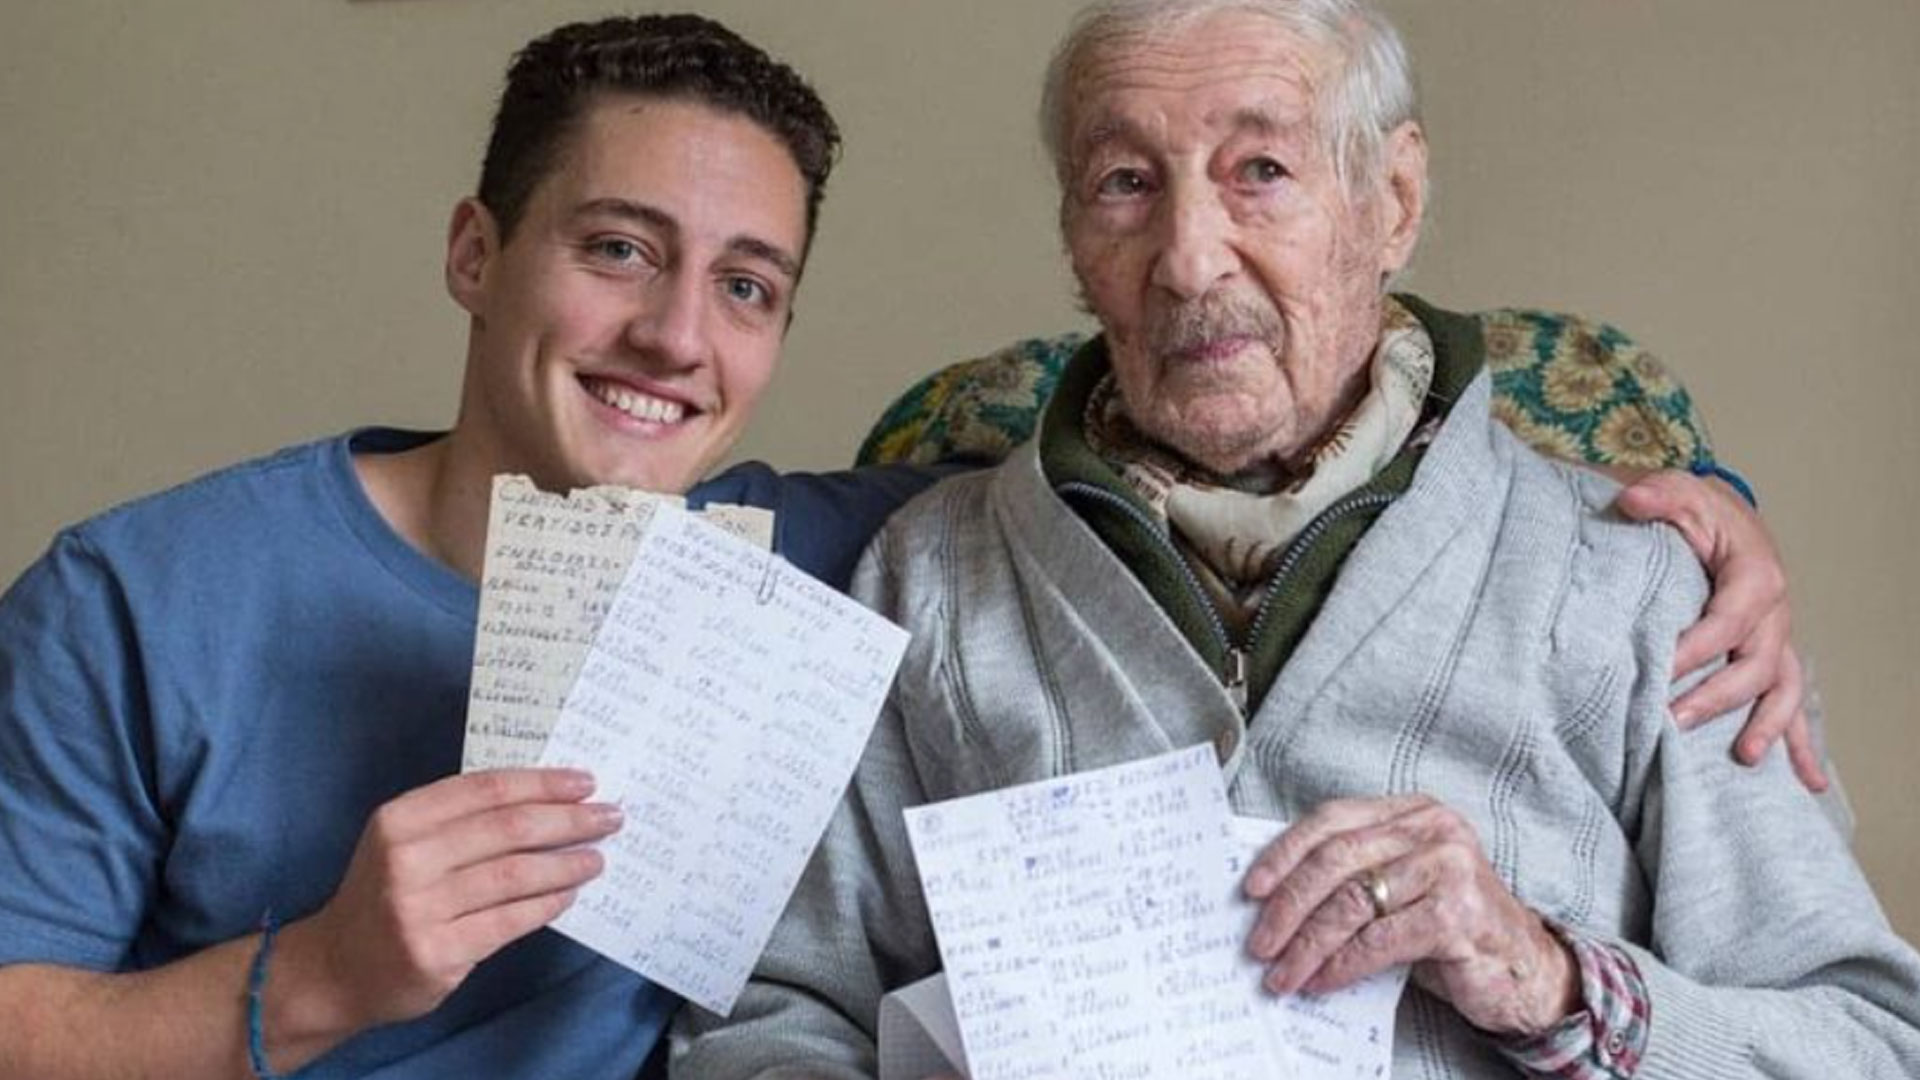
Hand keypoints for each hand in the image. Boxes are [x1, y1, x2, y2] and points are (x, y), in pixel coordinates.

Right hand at [288, 768, 620, 1031]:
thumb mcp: (405, 842)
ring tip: (596, 858)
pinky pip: (509, 921)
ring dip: (566, 864)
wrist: (335, 968)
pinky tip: (568, 895)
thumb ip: (461, 819)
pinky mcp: (436, 952)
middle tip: (609, 817)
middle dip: (568, 820)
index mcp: (400, 819)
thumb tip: (548, 800)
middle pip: (508, 829)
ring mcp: (419, 909)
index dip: (542, 783)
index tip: (584, 782)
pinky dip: (546, 905)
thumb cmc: (385, 894)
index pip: (486, 789)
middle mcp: (406, 859)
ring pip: (515, 876)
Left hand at [1243, 795, 1577, 1036]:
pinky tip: (1322, 981)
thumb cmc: (1449, 926)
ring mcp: (1450, 868)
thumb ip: (1351, 879)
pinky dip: (1343, 964)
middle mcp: (1432, 829)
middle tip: (1259, 942)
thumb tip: (1271, 901)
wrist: (1522, 968)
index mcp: (1411, 811)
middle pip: (1336, 859)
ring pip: (1353, 903)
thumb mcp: (1398, 887)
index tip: (1251, 888)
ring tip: (1283, 973)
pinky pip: (1380, 940)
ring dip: (1308, 944)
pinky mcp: (1458, 914)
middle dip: (1288, 905)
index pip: (1331, 820)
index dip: (1285, 852)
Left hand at [1612, 468, 1825, 790]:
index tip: (1660, 670)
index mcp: (1755, 576)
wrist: (1724, 519)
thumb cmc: (1698, 510)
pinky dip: (1801, 743)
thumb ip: (1658, 496)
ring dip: (1768, 726)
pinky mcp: (1771, 658)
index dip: (1696, 648)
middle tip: (1675, 722)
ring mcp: (1776, 641)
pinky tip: (1808, 783)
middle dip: (1718, 697)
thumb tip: (1632, 499)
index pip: (1726, 620)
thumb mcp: (1678, 492)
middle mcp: (1774, 615)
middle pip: (1754, 665)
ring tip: (1746, 759)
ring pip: (1782, 690)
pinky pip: (1792, 703)